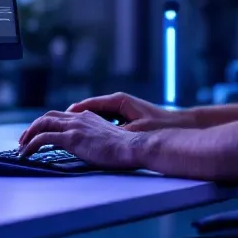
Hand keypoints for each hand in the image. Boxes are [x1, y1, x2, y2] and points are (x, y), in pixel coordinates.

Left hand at [17, 111, 144, 169]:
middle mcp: (79, 118)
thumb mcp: (107, 139)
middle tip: (25, 139)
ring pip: (42, 124)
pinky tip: (26, 153)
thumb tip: (89, 148)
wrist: (132, 147)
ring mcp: (75, 127)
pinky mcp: (72, 138)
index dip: (48, 123)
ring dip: (28, 134)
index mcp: (87, 117)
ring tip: (21, 147)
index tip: (41, 133)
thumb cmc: (125, 149)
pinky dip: (31, 145)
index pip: (61, 116)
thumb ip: (95, 139)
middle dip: (33, 126)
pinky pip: (44, 138)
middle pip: (48, 116)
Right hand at [67, 92, 193, 131]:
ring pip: (95, 114)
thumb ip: (115, 133)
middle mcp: (118, 101)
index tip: (58, 120)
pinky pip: (103, 119)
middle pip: (88, 108)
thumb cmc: (160, 127)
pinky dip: (93, 125)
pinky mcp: (126, 115)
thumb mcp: (135, 131)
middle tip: (55, 126)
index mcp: (118, 101)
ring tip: (66, 131)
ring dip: (82, 121)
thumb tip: (95, 136)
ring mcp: (121, 107)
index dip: (72, 113)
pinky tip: (86, 135)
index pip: (88, 105)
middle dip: (73, 117)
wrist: (181, 125)